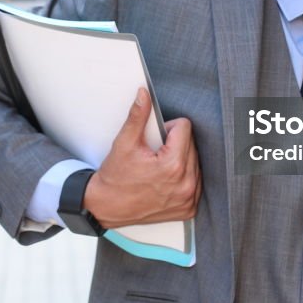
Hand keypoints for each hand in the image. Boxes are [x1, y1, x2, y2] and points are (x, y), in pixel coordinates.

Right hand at [83, 88, 200, 227]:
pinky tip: (166, 180)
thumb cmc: (115, 177)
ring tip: (159, 168)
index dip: (168, 128)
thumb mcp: (124, 143)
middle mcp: (185, 183)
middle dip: (175, 144)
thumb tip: (144, 94)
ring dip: (181, 160)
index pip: (185, 127)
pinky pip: (196, 182)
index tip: (155, 139)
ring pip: (195, 162)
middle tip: (154, 154)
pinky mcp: (189, 208)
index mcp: (172, 165)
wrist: (107, 207)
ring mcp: (188, 199)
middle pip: (192, 144)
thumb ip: (137, 116)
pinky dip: (184, 177)